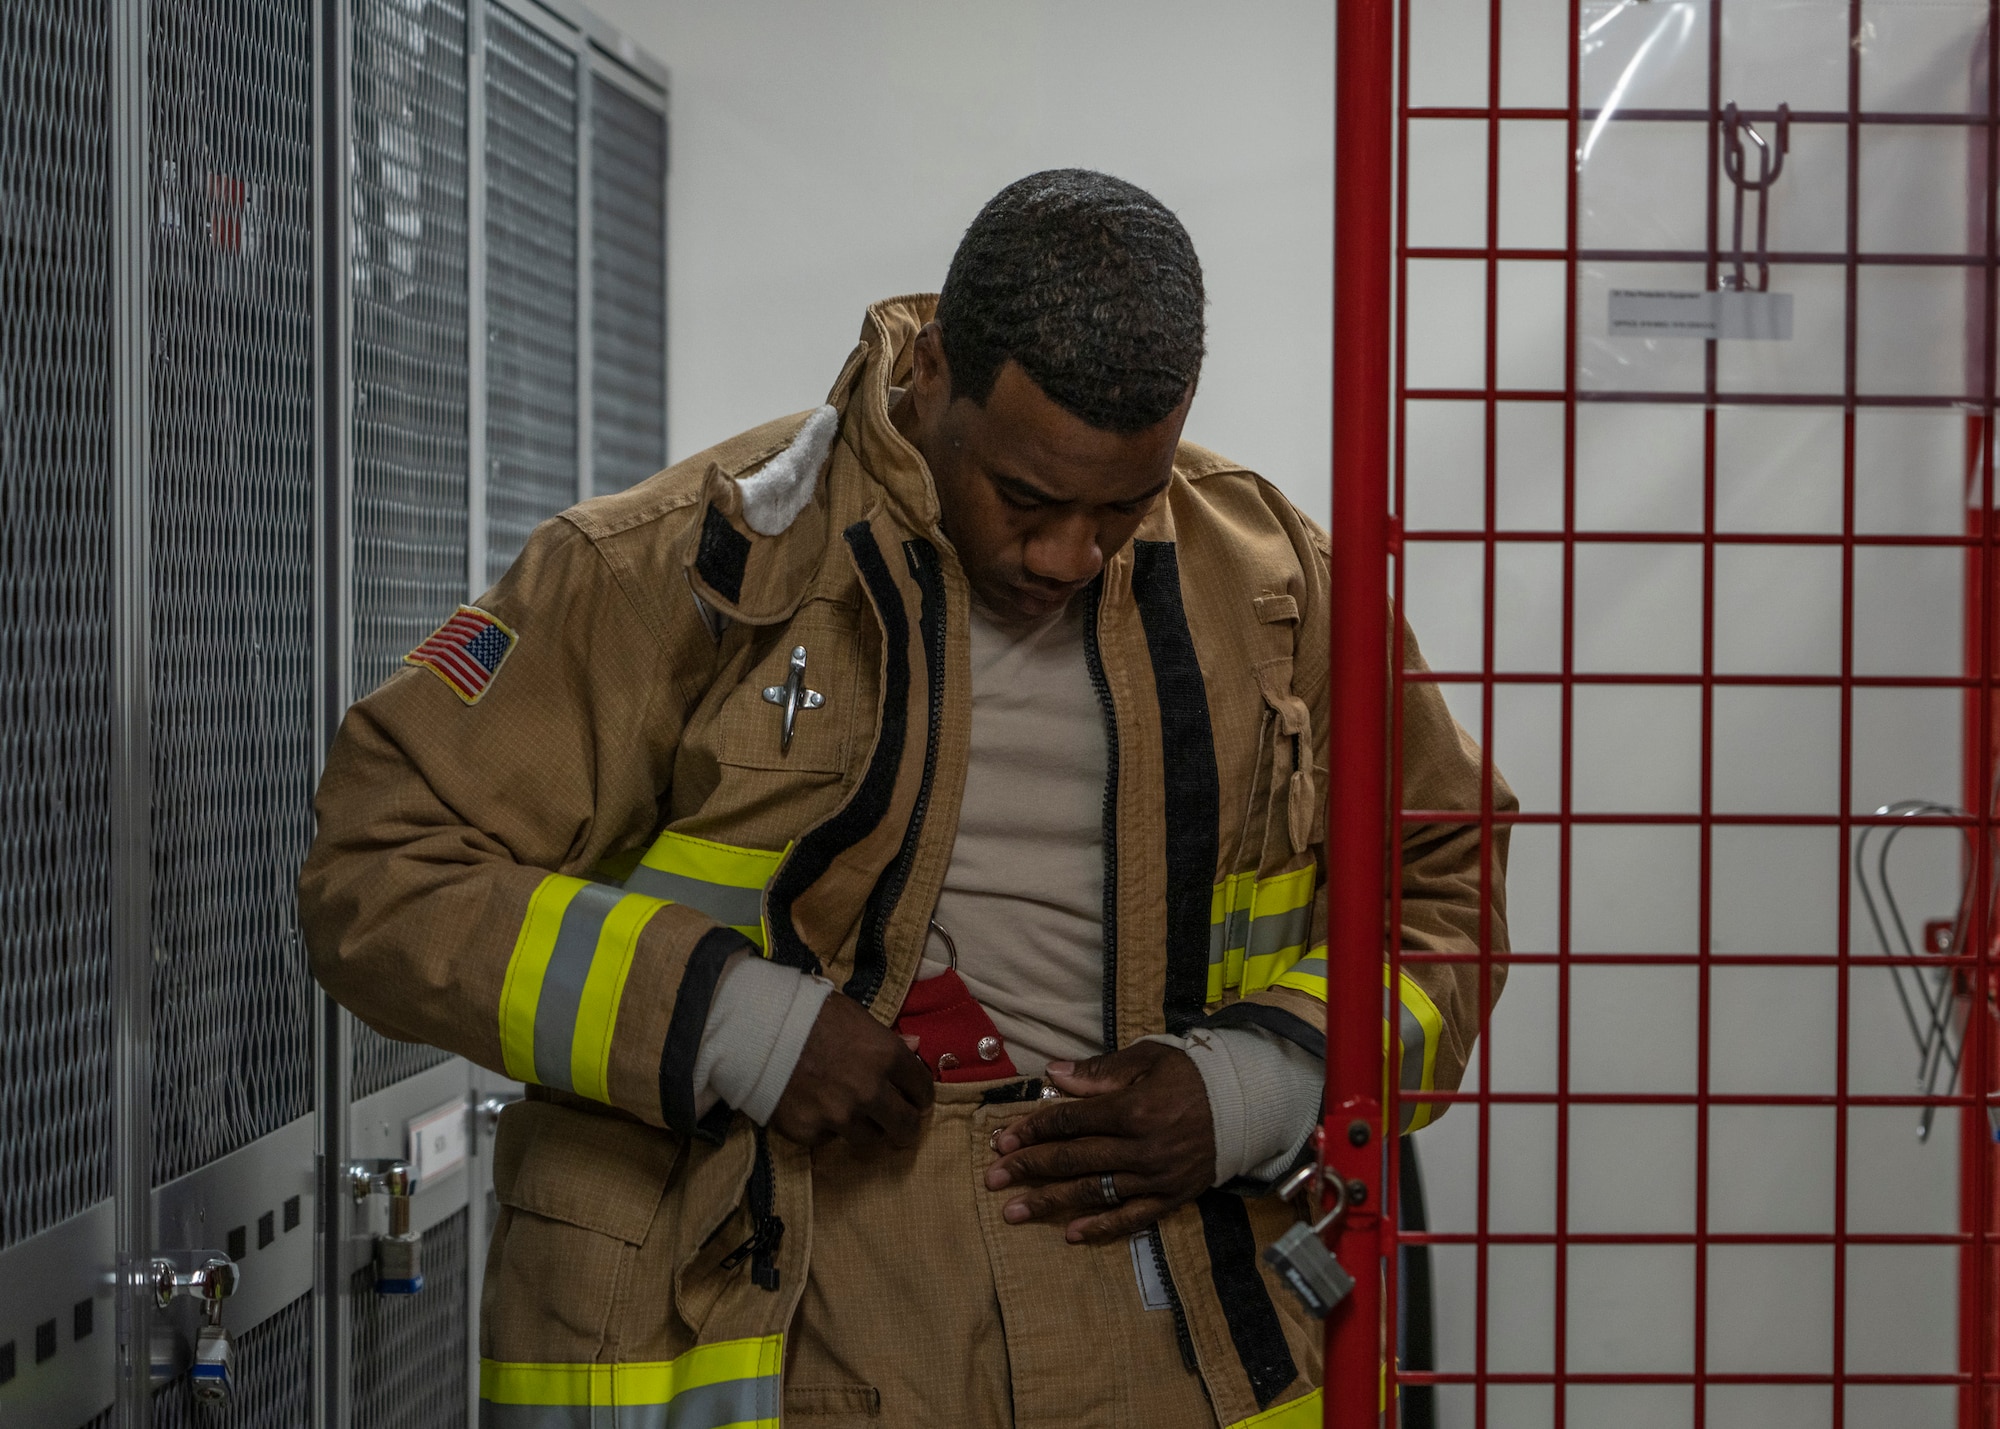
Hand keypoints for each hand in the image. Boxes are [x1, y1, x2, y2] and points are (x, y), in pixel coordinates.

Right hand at [768, 993, 934, 1150]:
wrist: (757, 1029)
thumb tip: (916, 1045)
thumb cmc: (809, 1013)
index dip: (920, 1095)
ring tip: (853, 1117)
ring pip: (869, 1140)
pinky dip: (827, 1129)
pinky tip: (816, 1109)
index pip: (922, 1088)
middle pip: (904, 1126)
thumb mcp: (855, 1016)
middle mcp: (869, 1091)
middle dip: (905, 1126)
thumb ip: (887, 1038)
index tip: (915, 1099)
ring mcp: (840, 1117)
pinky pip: (829, 1139)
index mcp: (885, 1056)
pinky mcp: (811, 1134)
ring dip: (866, 1130)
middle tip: (899, 1125)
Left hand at [983, 1041, 1213, 1243]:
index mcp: (1131, 1108)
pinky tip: (1071, 1234)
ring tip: (1014, 1212)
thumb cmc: (1190, 1076)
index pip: (1069, 1121)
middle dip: (1028, 1169)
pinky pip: (1131, 1218)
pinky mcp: (1171, 1197)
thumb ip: (1099, 1071)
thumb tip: (1053, 1073)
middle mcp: (1140, 1147)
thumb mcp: (1147, 1059)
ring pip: (1093, 1192)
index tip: (1002, 1141)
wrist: (1246, 1106)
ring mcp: (1155, 1177)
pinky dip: (1101, 1228)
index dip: (1032, 1130)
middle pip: (1073, 1160)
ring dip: (1050, 1202)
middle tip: (993, 1179)